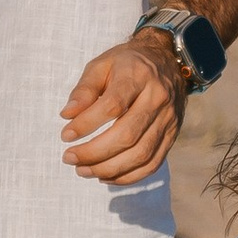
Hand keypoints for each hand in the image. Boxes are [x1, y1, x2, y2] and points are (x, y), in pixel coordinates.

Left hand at [63, 34, 186, 185]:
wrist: (167, 61)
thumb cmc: (127, 64)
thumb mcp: (102, 65)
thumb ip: (84, 89)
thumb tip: (67, 115)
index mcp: (138, 77)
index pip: (112, 106)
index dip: (87, 124)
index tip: (65, 135)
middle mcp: (157, 99)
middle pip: (127, 135)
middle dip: (94, 153)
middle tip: (69, 158)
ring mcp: (168, 120)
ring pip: (141, 154)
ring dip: (109, 168)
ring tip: (83, 170)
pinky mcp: (172, 136)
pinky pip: (152, 164)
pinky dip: (128, 176)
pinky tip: (105, 175)